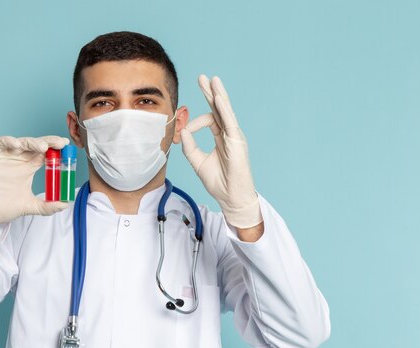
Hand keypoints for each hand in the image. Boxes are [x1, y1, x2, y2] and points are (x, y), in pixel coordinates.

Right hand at [0, 135, 69, 235]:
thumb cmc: (4, 207)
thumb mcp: (30, 206)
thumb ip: (47, 206)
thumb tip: (65, 205)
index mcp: (28, 167)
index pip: (45, 153)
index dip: (55, 149)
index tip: (66, 148)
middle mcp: (19, 159)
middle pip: (36, 145)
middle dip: (48, 141)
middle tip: (60, 143)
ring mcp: (6, 156)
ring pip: (21, 142)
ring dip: (32, 142)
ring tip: (42, 146)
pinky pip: (1, 143)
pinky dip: (9, 141)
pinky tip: (18, 146)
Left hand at [180, 75, 262, 228]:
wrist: (231, 197)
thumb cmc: (218, 182)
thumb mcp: (197, 162)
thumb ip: (189, 146)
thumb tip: (182, 131)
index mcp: (220, 137)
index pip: (209, 119)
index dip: (194, 122)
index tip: (184, 129)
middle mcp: (228, 134)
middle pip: (218, 108)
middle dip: (210, 92)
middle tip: (202, 77)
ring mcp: (234, 136)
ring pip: (225, 110)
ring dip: (218, 94)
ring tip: (212, 79)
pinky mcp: (237, 141)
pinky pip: (229, 121)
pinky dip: (224, 109)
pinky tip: (218, 98)